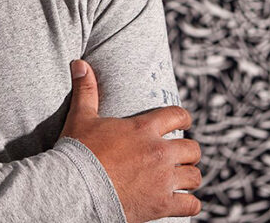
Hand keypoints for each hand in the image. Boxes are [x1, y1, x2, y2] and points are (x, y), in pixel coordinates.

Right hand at [59, 60, 200, 221]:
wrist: (75, 187)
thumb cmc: (78, 151)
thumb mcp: (81, 116)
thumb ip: (86, 89)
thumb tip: (79, 63)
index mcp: (143, 128)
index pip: (177, 115)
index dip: (183, 117)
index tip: (183, 121)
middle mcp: (159, 152)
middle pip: (192, 149)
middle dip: (188, 152)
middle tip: (180, 156)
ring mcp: (162, 179)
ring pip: (195, 176)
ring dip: (189, 177)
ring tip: (181, 179)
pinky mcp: (161, 204)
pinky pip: (191, 205)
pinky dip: (189, 205)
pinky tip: (183, 203)